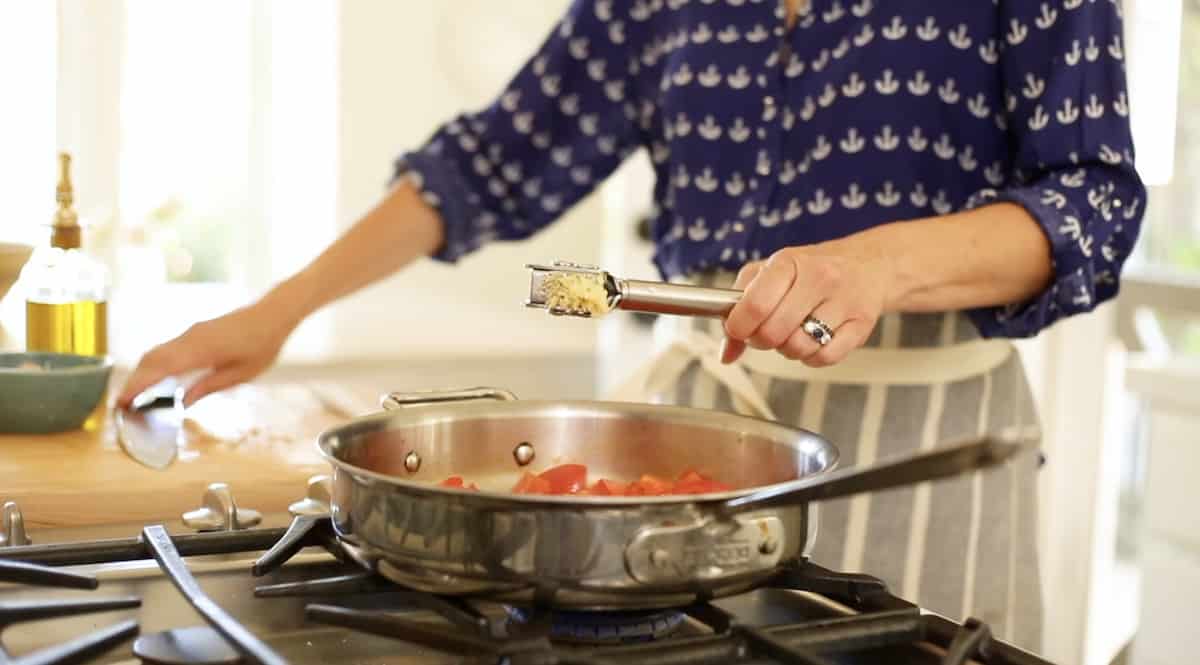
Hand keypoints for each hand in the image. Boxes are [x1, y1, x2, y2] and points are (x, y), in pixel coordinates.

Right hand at [115, 302, 295, 408]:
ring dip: (143, 371)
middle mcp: (190, 338)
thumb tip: (182, 402)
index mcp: (201, 350)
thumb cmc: (262, 346)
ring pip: (157, 351)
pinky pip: (168, 347)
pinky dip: (155, 363)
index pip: (160, 368)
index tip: (122, 401)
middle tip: (122, 403)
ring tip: (135, 394)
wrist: (273, 313)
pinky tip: (157, 378)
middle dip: (134, 380)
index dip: (138, 385)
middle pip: (151, 358)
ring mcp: (191, 332)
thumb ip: (208, 387)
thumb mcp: (239, 375)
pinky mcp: (195, 331)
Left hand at [720, 243, 892, 365]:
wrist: (866, 266)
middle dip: (761, 340)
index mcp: (789, 262)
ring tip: (791, 334)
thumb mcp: (770, 275)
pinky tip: (813, 341)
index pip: (755, 304)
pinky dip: (812, 357)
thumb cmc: (810, 271)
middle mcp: (819, 277)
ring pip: (799, 347)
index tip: (737, 329)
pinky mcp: (861, 324)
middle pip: (774, 332)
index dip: (739, 326)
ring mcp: (844, 301)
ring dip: (788, 350)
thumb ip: (739, 308)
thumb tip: (726, 353)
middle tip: (764, 333)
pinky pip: (824, 358)